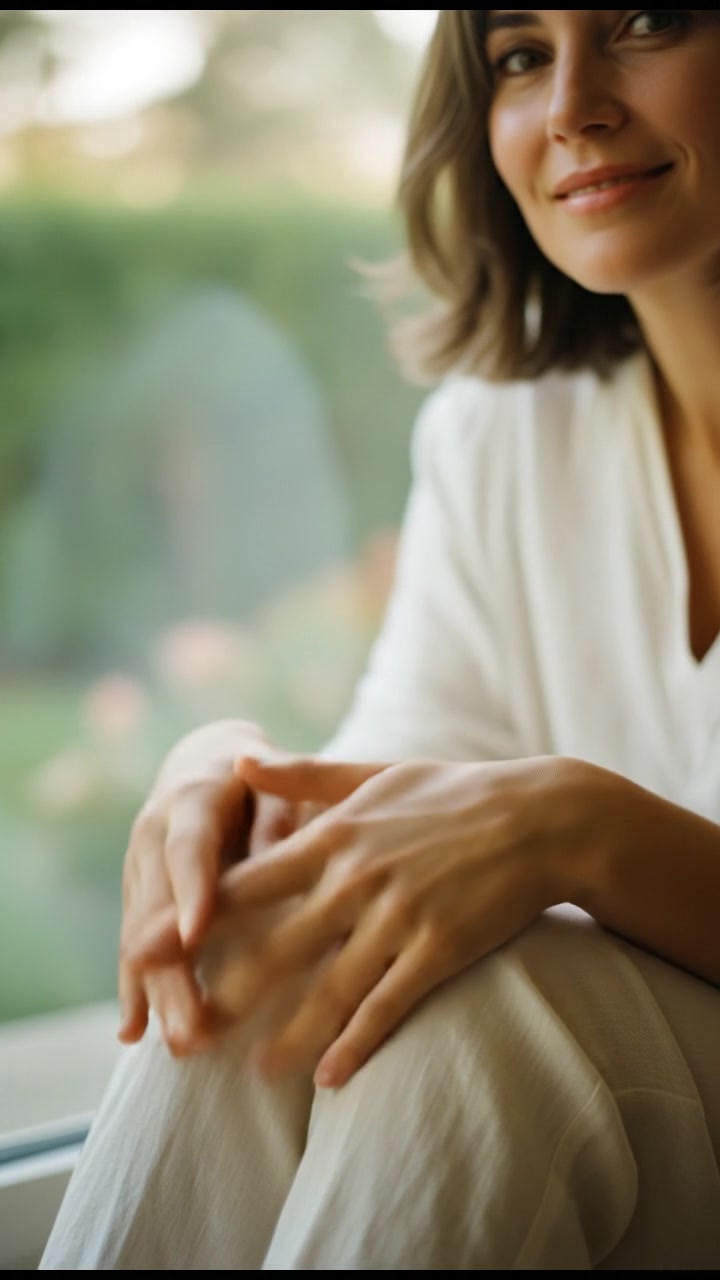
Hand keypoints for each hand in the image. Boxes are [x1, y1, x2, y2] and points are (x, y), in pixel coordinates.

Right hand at [118, 720, 298, 1054]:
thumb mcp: (274, 778)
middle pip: (157, 909)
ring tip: (182, 1044)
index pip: (187, 850)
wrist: (204, 758)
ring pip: (141, 936)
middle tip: (194, 1027)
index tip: (194, 936)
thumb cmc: (257, 773)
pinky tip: (133, 1032)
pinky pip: (132, 944)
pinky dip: (133, 987)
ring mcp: (138, 867)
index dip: (189, 892)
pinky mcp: (136, 893)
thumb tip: (278, 857)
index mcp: (191, 799)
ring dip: (157, 993)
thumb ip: (277, 811)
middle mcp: (151, 834)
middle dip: (172, 971)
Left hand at [169, 753, 585, 1084]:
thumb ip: (302, 776)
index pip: (249, 883)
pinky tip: (329, 1076)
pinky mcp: (441, 947)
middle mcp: (358, 878)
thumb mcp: (374, 772)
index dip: (197, 918)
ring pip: (331, 988)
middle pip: (278, 946)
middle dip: (229, 992)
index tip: (153, 949)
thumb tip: (236, 761)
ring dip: (291, 1035)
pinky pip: (389, 1004)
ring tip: (257, 1071)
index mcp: (335, 834)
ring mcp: (400, 916)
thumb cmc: (454, 791)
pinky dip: (357, 1043)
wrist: (542, 816)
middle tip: (187, 1031)